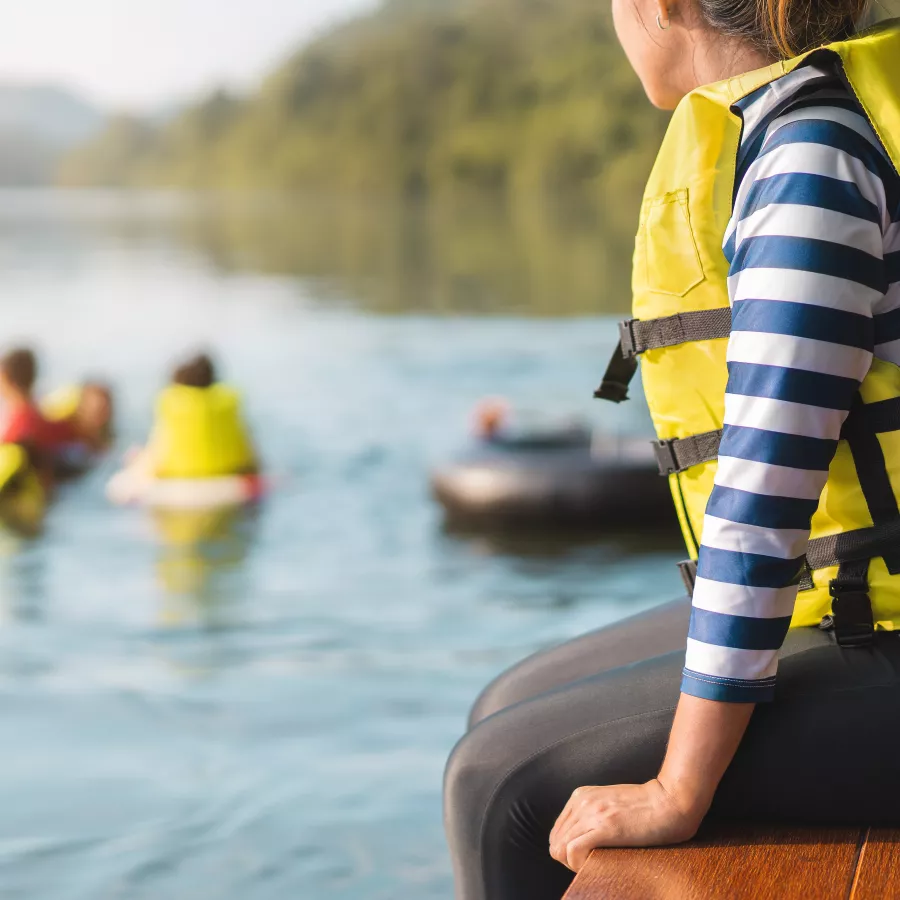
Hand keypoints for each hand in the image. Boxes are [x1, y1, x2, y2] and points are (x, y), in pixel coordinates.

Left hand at [548, 779, 702, 871]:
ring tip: (592, 865)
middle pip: (556, 841)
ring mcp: (592, 813)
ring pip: (560, 847)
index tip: (583, 858)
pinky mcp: (605, 827)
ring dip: (572, 864)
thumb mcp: (609, 803)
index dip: (566, 850)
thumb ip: (592, 815)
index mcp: (581, 796)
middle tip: (588, 865)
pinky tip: (592, 865)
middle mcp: (582, 802)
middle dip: (568, 859)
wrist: (669, 801)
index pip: (557, 831)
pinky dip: (577, 863)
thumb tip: (579, 841)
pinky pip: (573, 849)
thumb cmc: (646, 806)